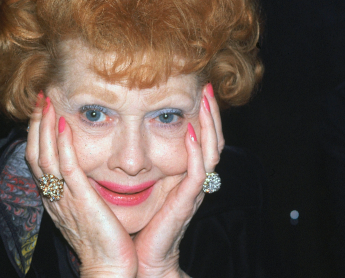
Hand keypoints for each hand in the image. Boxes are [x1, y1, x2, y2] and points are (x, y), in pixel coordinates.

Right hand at [26, 94, 137, 277]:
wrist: (108, 269)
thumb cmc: (103, 243)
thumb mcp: (86, 212)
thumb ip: (82, 191)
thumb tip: (85, 173)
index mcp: (55, 198)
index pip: (38, 159)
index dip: (38, 133)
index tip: (43, 111)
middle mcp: (54, 196)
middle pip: (35, 153)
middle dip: (36, 124)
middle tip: (41, 98)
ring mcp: (65, 198)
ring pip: (46, 156)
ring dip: (45, 127)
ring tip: (47, 102)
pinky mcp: (81, 200)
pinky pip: (67, 168)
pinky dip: (63, 144)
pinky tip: (64, 125)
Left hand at [133, 84, 223, 277]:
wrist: (142, 257)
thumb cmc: (141, 224)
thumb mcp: (144, 186)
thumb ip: (145, 165)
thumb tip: (130, 141)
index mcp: (184, 175)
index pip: (202, 138)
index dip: (203, 114)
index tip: (198, 88)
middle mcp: (194, 180)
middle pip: (213, 140)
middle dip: (212, 112)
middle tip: (208, 86)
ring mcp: (192, 190)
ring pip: (212, 152)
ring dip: (209, 125)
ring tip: (205, 101)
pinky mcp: (186, 202)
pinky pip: (198, 173)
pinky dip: (197, 152)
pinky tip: (192, 134)